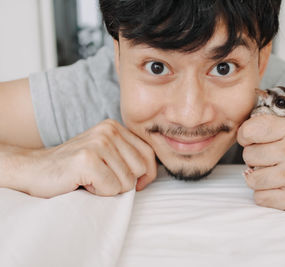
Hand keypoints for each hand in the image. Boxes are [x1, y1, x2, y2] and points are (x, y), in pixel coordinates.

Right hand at [14, 119, 156, 197]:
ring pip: (127, 182)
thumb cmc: (74, 168)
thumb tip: (151, 173)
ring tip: (90, 179)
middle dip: (124, 183)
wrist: (34, 170)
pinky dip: (98, 193)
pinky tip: (82, 182)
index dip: (144, 174)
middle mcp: (109, 131)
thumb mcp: (106, 155)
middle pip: (141, 169)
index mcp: (115, 127)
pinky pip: (111, 188)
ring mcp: (98, 143)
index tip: (126, 181)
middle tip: (100, 178)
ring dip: (109, 189)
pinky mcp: (87, 159)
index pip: (149, 154)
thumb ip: (128, 156)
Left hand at [237, 114, 284, 210]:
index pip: (249, 130)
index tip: (253, 141)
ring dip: (258, 179)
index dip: (245, 137)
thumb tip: (239, 134)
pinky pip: (259, 197)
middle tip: (271, 160)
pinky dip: (265, 194)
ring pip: (251, 179)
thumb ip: (267, 126)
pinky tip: (279, 187)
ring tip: (274, 174)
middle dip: (255, 159)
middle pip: (248, 156)